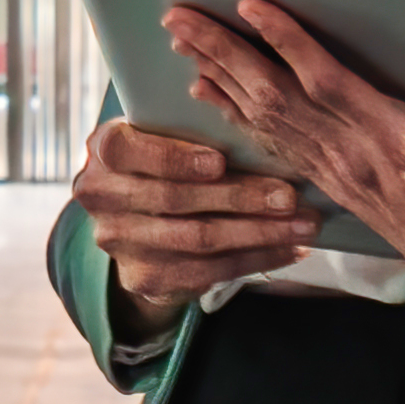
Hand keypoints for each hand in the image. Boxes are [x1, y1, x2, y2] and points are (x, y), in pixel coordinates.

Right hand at [71, 119, 310, 313]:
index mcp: (106, 148)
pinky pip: (208, 271)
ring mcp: (120, 240)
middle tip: (290, 197)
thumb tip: (263, 126)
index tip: (220, 161)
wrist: (135, 216)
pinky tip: (288, 250)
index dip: (176, 159)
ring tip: (302, 225)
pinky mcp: (143, 277)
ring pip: (198, 239)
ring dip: (259, 233)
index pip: (130, 151)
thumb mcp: (165, 132)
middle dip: (241, 198)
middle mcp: (103, 196)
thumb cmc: (167, 158)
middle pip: (176, 199)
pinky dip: (255, 259)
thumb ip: (193, 126)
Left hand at [175, 3, 404, 375]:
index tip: (252, 6)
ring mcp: (343, 176)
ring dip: (221, 76)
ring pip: (268, 119)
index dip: (291, 46)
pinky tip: (208, 90)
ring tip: (178, 38)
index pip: (334, 88)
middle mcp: (361, 159)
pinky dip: (237, 113)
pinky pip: (276, 143)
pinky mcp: (338, 186)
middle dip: (227, 54)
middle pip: (279, 100)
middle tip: (178, 15)